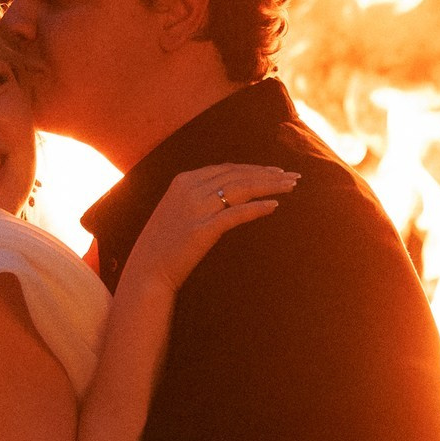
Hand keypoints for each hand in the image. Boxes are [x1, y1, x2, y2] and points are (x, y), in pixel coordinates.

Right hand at [126, 163, 297, 293]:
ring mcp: (196, 209)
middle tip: (293, 177)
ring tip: (291, 187)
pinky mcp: (202, 229)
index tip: (275, 172)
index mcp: (183, 180)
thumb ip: (199, 196)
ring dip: (270, 186)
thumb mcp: (177, 210)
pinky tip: (274, 206)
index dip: (254, 168)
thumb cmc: (164, 244)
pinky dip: (257, 207)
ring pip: (241, 189)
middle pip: (238, 175)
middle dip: (268, 174)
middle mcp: (190, 189)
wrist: (146, 271)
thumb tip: (226, 192)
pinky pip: (236, 214)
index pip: (227, 169)